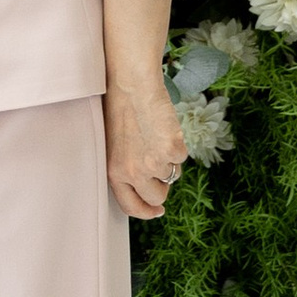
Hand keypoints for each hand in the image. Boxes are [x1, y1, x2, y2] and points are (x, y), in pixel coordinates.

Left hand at [105, 76, 186, 222]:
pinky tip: (164, 129)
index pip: (131, 206)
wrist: (131, 85)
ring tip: (154, 137)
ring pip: (172, 176)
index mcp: (114, 172)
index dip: (146, 211)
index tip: (156, 211)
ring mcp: (154, 163)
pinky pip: (181, 157)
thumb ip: (127, 169)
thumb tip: (146, 188)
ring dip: (168, 161)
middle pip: (157, 197)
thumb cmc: (121, 110)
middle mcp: (133, 172)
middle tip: (158, 164)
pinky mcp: (172, 150)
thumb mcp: (115, 146)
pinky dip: (177, 145)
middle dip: (161, 185)